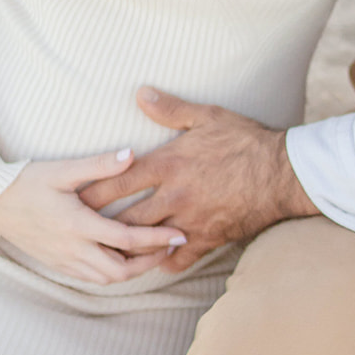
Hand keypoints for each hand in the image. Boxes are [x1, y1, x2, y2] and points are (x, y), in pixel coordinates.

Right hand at [0, 150, 188, 283]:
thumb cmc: (26, 181)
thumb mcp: (63, 169)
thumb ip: (99, 164)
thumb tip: (132, 154)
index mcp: (77, 225)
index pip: (126, 240)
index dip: (156, 239)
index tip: (180, 234)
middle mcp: (72, 249)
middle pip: (120, 270)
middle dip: (150, 262)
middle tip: (171, 247)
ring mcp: (63, 260)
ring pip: (106, 279)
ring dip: (132, 271)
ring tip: (151, 253)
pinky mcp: (56, 263)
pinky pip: (90, 278)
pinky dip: (112, 273)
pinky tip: (122, 259)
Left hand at [79, 87, 318, 272]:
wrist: (282, 173)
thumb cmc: (245, 141)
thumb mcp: (207, 116)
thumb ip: (170, 109)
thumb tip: (140, 93)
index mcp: (168, 164)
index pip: (117, 181)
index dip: (91, 191)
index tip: (72, 198)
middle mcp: (173, 196)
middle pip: (124, 217)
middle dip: (99, 225)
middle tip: (77, 230)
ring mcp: (189, 220)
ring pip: (145, 241)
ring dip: (124, 246)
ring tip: (104, 249)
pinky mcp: (207, 238)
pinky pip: (177, 258)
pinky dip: (162, 261)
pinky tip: (152, 261)